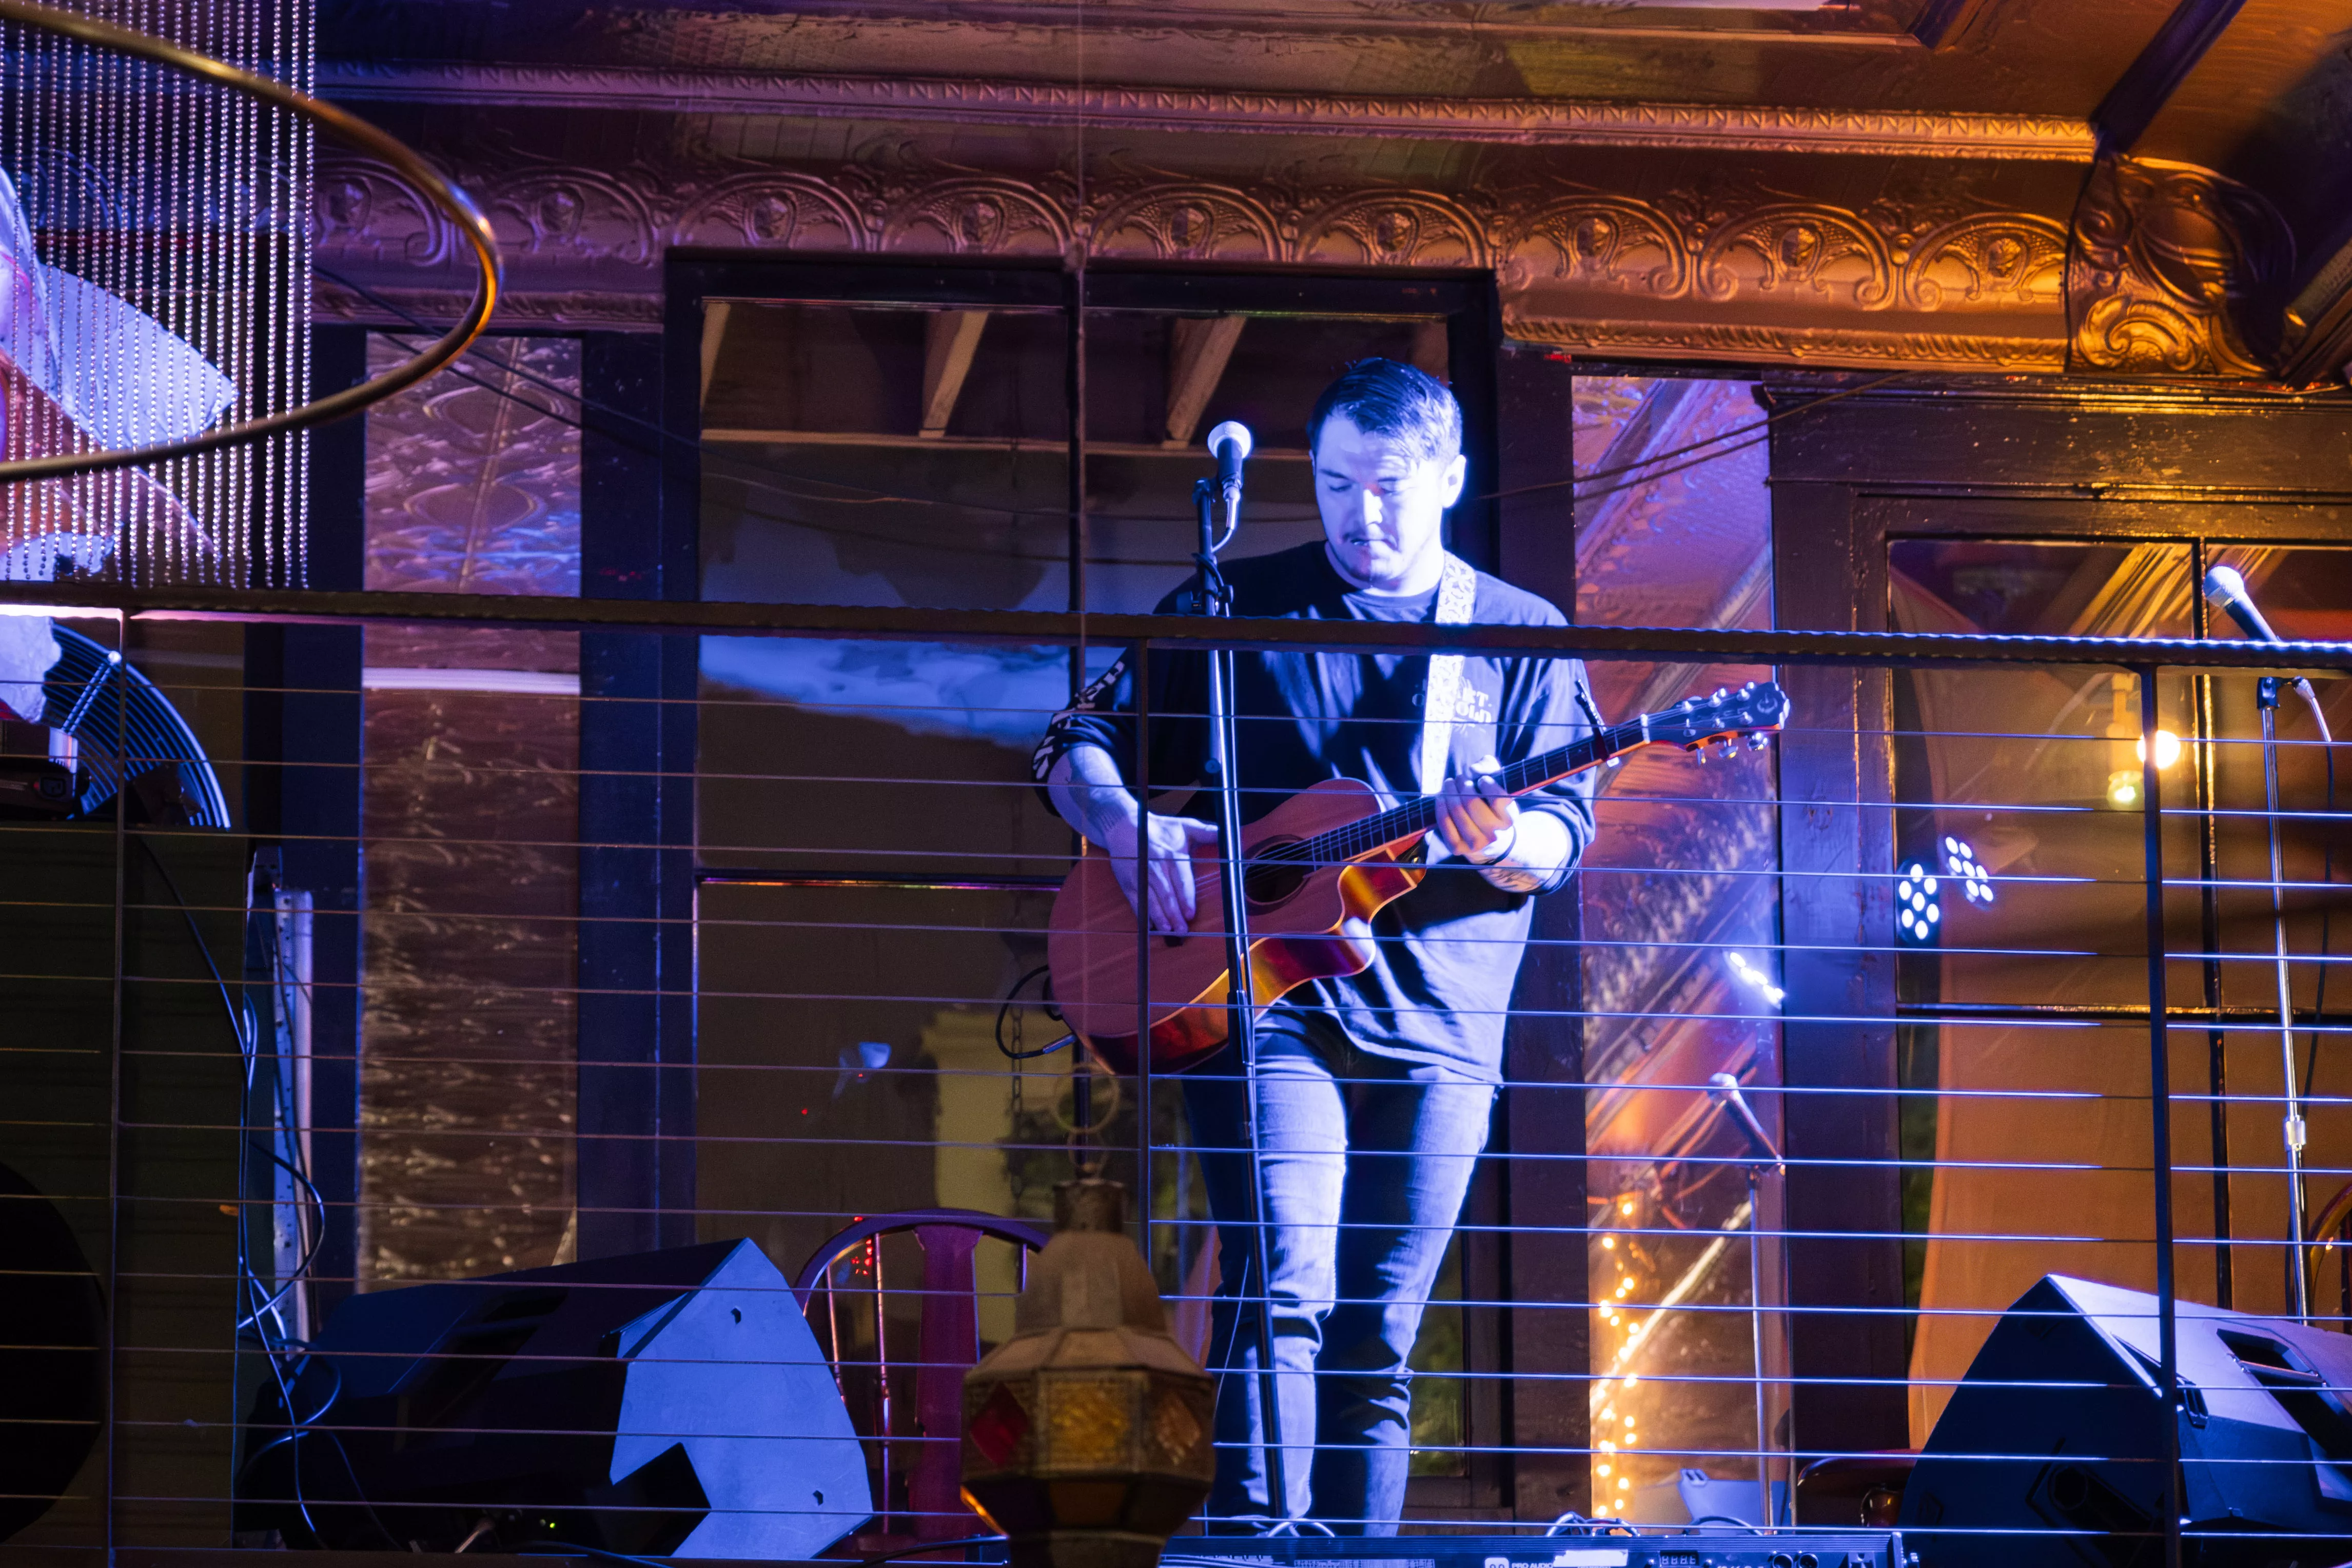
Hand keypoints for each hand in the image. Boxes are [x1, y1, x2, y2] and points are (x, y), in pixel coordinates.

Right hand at [1101, 811, 1219, 935]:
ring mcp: (1139, 875)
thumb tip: (1229, 833)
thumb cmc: (1159, 828)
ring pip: (1150, 899)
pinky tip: (1150, 925)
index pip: (1181, 880)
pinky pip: (1136, 901)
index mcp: (1171, 855)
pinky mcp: (1128, 882)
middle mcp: (1155, 866)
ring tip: (1168, 930)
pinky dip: (1143, 914)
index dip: (1186, 898)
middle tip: (1182, 930)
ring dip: (1159, 917)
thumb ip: (1206, 832)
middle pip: (1166, 894)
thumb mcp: (1184, 826)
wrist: (1123, 825)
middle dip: (1174, 913)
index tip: (1191, 914)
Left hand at [1435, 754, 1518, 863]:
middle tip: (1460, 778)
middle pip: (1471, 803)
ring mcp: (1475, 843)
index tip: (1482, 779)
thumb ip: (1490, 768)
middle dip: (1463, 785)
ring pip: (1457, 812)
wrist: (1490, 840)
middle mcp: (1494, 834)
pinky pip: (1445, 824)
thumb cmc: (1492, 806)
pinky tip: (1441, 797)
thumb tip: (1475, 769)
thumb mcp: (1498, 785)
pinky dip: (1440, 807)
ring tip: (1449, 784)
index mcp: (1508, 819)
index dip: (1486, 784)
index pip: (1498, 798)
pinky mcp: (1458, 848)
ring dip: (1449, 793)